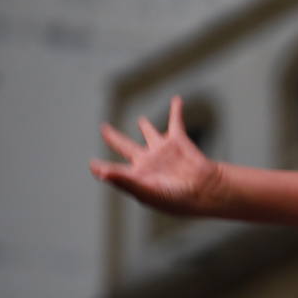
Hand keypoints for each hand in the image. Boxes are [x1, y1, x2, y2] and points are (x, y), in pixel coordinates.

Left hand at [90, 96, 223, 215]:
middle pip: (125, 145)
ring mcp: (163, 150)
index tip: (93, 165)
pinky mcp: (178, 140)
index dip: (102, 168)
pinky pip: (176, 120)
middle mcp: (148, 161)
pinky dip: (176, 109)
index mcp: (138, 176)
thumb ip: (123, 181)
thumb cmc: (176, 197)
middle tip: (104, 128)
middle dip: (114, 137)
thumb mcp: (146, 191)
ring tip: (141, 120)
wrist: (204, 190)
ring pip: (150, 133)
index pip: (115, 170)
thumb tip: (100, 173)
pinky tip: (177, 100)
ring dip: (146, 125)